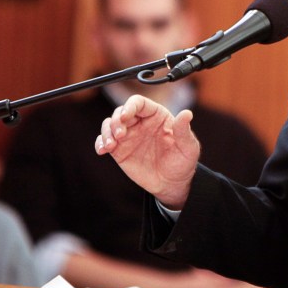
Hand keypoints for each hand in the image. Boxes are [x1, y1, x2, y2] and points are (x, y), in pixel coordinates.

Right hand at [95, 94, 199, 208]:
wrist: (172, 183)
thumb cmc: (183, 162)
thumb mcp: (188, 147)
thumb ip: (183, 130)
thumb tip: (187, 113)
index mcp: (157, 116)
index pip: (139, 103)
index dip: (130, 106)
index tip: (125, 116)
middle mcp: (141, 122)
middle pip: (121, 112)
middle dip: (116, 121)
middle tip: (120, 135)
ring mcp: (129, 136)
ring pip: (109, 124)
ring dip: (107, 132)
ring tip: (111, 146)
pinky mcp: (119, 150)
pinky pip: (104, 141)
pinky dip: (100, 143)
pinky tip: (102, 150)